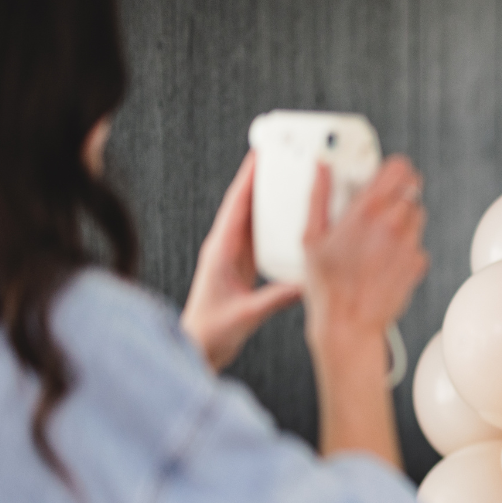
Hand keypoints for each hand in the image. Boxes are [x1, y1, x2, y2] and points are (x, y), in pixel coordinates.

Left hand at [180, 152, 301, 369]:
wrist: (197, 348)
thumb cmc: (210, 332)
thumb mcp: (246, 315)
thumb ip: (275, 299)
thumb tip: (304, 283)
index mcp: (220, 252)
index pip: (235, 207)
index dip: (247, 179)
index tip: (259, 155)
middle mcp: (224, 249)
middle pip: (243, 205)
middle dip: (259, 179)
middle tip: (277, 157)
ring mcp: (232, 257)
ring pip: (250, 219)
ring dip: (266, 198)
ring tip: (285, 179)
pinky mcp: (240, 267)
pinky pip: (257, 236)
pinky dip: (271, 222)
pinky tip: (286, 217)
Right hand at [302, 155, 428, 352]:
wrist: (349, 324)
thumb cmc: (327, 286)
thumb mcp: (311, 237)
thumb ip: (319, 196)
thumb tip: (322, 167)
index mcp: (367, 210)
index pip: (399, 167)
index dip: (394, 167)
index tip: (387, 173)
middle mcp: (393, 223)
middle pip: (412, 189)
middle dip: (398, 192)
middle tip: (381, 204)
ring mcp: (409, 244)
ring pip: (417, 215)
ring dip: (403, 218)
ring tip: (380, 235)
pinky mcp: (418, 263)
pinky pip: (418, 244)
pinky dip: (406, 246)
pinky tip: (385, 258)